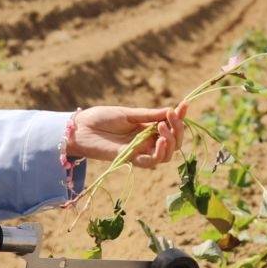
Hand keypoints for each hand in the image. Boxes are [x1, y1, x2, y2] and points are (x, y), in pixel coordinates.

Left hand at [69, 105, 184, 167]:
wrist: (81, 128)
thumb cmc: (101, 118)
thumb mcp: (128, 113)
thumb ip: (149, 115)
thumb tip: (171, 110)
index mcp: (147, 128)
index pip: (170, 126)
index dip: (180, 118)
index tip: (185, 105)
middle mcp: (146, 141)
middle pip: (173, 143)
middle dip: (177, 130)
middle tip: (170, 117)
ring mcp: (140, 151)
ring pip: (166, 155)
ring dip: (170, 142)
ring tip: (162, 128)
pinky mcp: (131, 159)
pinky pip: (151, 162)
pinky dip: (159, 153)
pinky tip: (160, 141)